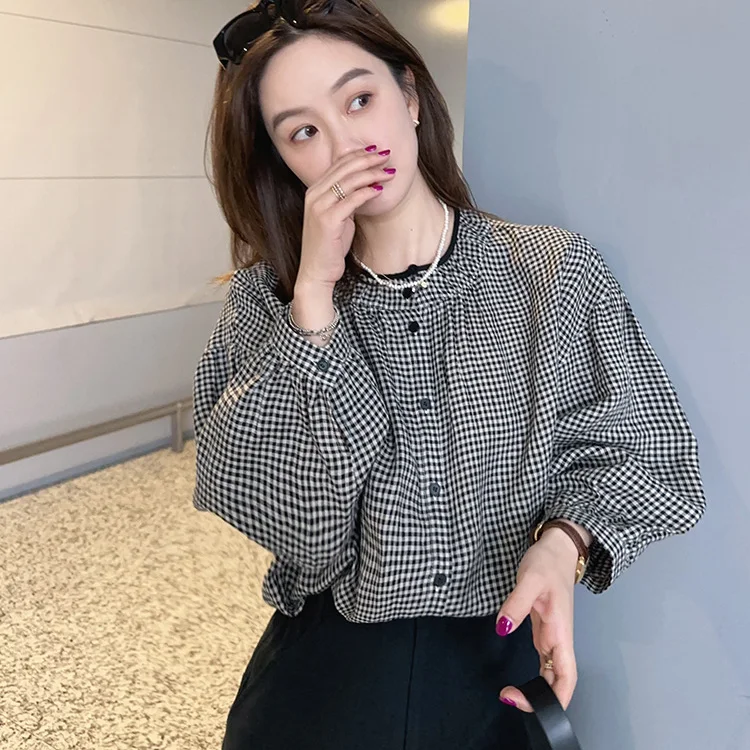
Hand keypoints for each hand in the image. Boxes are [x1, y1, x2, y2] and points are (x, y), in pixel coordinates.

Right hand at [297, 146, 396, 288]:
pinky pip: (352, 199)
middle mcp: (314, 195)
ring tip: (389, 172)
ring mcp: (319, 206)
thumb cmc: (330, 246)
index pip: (338, 164)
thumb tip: (365, 186)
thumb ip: (346, 199)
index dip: (359, 155)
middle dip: (368, 159)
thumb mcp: (339, 217)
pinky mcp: (327, 219)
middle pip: (344, 168)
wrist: (317, 271)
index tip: (377, 151)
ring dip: (371, 174)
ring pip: (349, 181)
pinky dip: (367, 193)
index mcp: (314, 191)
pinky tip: (380, 190)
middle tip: (386, 155)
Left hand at [495, 527, 581, 710]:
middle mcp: (558, 638)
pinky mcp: (543, 630)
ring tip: (510, 694)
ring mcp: (552, 636)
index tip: (528, 703)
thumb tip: (503, 627)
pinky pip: (543, 661)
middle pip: (558, 682)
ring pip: (550, 674)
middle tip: (510, 699)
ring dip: (536, 689)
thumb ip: (516, 604)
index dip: (555, 698)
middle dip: (540, 699)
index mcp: (560, 631)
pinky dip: (534, 675)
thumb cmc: (548, 562)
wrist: (557, 549)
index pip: (566, 677)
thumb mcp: (529, 578)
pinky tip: (521, 681)